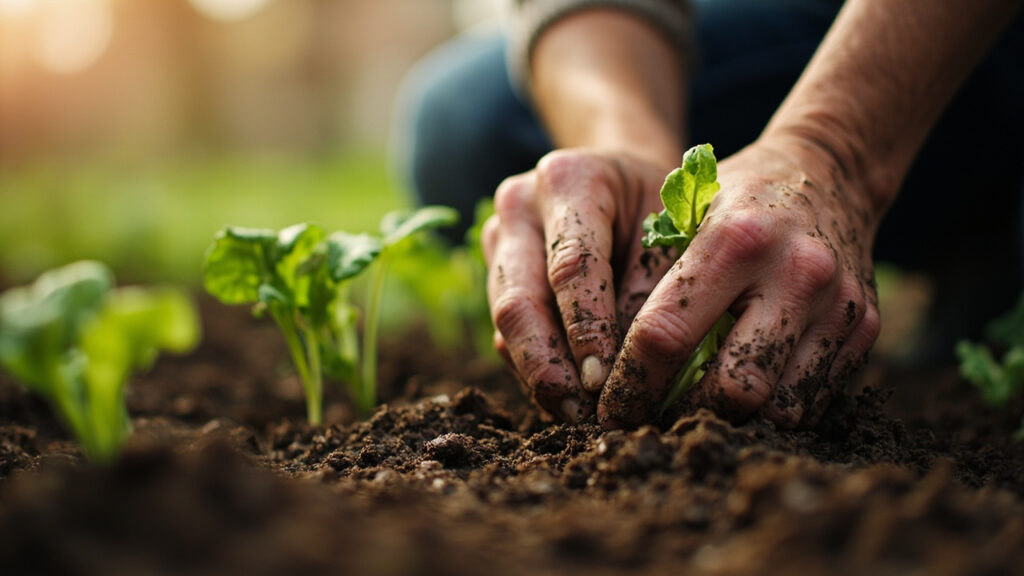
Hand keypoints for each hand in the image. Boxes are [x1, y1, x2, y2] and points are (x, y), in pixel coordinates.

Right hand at [481, 149, 678, 421]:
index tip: (604, 381)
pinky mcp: (493, 270)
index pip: (571, 265)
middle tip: (578, 411)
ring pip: (504, 320)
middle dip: (546, 364)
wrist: (626, 183)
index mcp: (570, 179)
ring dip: (538, 373)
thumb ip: (654, 292)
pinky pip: (504, 330)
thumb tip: (632, 371)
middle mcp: (520, 204)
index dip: (585, 329)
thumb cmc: (660, 208)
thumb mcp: (674, 234)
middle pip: (518, 298)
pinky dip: (534, 366)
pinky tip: (563, 395)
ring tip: (575, 414)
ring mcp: (498, 237)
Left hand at [598, 136, 882, 428]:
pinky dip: (773, 410)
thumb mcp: (686, 215)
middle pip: (733, 389)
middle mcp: (794, 273)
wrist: (831, 171)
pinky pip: (814, 401)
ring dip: (733, 421)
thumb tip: (600, 365)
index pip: (666, 335)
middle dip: (686, 414)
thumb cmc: (738, 198)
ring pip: (780, 408)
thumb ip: (650, 281)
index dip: (631, 384)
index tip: (609, 409)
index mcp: (735, 240)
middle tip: (654, 421)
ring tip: (697, 413)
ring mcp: (838, 304)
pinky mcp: (866, 327)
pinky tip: (743, 395)